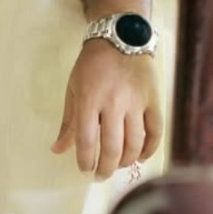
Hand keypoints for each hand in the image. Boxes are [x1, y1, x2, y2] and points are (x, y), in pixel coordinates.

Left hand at [52, 38, 161, 178]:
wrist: (121, 38)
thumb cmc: (92, 65)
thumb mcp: (73, 88)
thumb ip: (68, 121)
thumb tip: (57, 150)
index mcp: (90, 98)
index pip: (88, 140)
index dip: (86, 161)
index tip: (84, 170)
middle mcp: (115, 101)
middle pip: (113, 147)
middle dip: (106, 168)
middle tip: (101, 175)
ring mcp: (137, 101)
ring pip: (135, 143)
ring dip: (126, 161)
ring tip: (117, 165)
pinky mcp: (155, 99)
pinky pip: (156, 132)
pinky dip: (149, 149)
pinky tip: (139, 157)